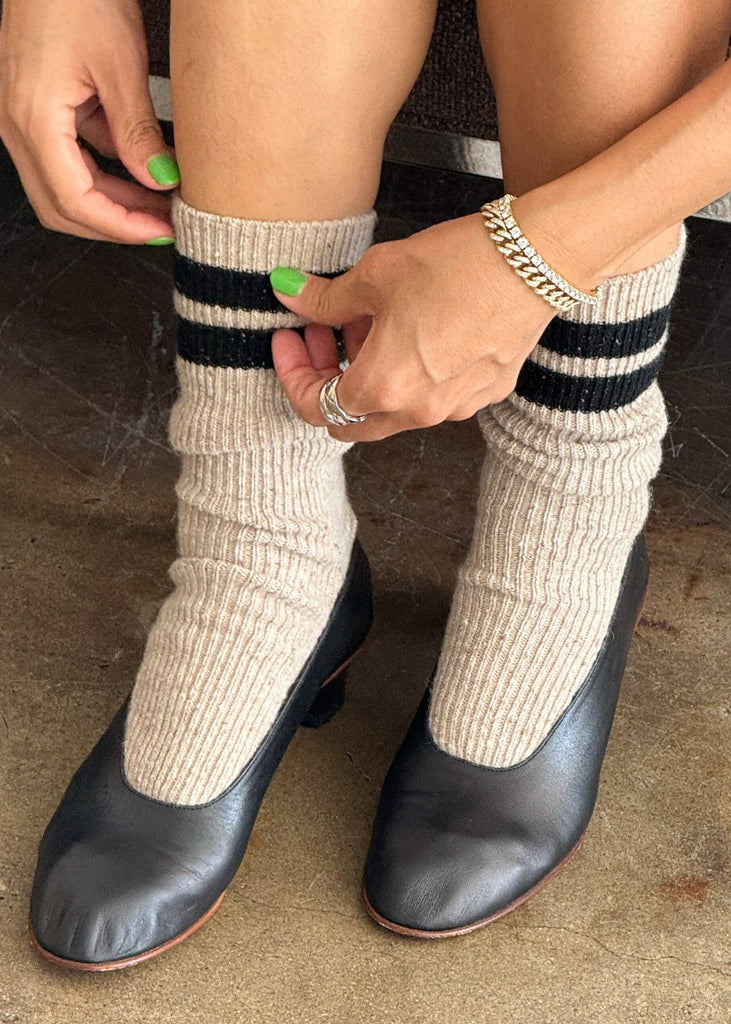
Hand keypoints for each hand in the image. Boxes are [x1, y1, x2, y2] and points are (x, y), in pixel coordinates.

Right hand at [0, 0, 176, 242]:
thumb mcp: (120, 63)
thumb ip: (138, 131)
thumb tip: (160, 181)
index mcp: (34, 120)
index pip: (76, 202)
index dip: (121, 226)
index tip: (161, 231)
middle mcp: (17, 125)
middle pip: (63, 207)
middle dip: (115, 224)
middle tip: (164, 225)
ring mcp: (22, 118)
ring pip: (64, 187)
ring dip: (112, 202)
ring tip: (160, 203)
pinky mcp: (36, 108)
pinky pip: (67, 158)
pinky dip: (104, 173)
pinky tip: (142, 167)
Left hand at [271, 212, 555, 441]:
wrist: (535, 260)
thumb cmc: (455, 266)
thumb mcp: (375, 274)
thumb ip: (325, 298)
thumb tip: (288, 294)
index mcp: (382, 389)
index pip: (316, 405)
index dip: (293, 374)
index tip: (290, 339)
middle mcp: (418, 411)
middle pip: (352, 418)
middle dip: (328, 379)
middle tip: (321, 333)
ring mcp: (456, 407)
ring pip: (393, 409)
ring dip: (370, 374)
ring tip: (370, 321)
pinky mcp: (487, 392)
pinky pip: (434, 396)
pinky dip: (411, 374)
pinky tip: (413, 330)